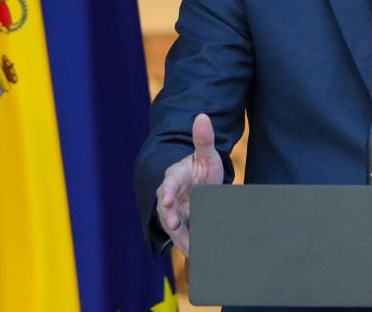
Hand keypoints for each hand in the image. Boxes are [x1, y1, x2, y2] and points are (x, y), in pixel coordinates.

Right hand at [155, 113, 224, 254]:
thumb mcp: (206, 155)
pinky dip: (189, 246)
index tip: (167, 198)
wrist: (198, 185)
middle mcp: (170, 197)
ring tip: (191, 248)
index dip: (167, 191)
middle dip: (169, 218)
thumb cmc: (200, 168)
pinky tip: (198, 254)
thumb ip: (204, 140)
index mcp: (175, 177)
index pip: (169, 183)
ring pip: (173, 227)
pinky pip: (183, 238)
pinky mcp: (181, 228)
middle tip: (175, 226)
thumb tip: (202, 116)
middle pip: (166, 209)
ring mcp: (174, 213)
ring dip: (180, 238)